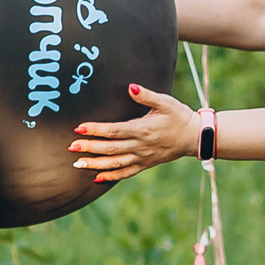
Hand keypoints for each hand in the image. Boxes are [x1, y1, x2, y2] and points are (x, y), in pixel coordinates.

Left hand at [69, 83, 197, 183]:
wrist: (194, 137)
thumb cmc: (179, 116)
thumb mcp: (165, 102)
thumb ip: (146, 95)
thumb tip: (130, 87)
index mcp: (142, 129)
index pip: (114, 131)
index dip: (95, 130)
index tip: (79, 128)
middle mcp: (140, 146)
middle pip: (110, 149)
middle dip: (89, 148)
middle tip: (71, 147)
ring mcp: (142, 157)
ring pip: (115, 163)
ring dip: (95, 164)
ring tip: (78, 164)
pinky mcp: (145, 164)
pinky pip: (125, 173)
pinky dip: (111, 176)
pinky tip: (97, 178)